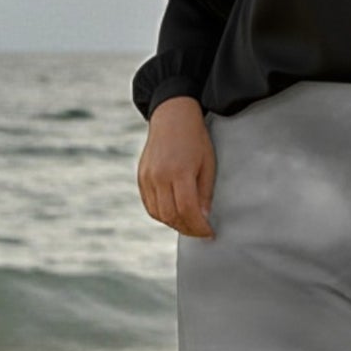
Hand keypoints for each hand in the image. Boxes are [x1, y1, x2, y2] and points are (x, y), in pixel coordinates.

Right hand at [137, 96, 216, 237]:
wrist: (172, 117)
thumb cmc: (195, 139)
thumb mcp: (208, 164)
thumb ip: (204, 192)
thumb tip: (202, 218)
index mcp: (179, 171)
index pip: (187, 210)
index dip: (199, 227)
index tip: (209, 233)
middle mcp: (160, 176)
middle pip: (171, 215)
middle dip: (188, 228)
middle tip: (200, 232)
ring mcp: (148, 177)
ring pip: (158, 214)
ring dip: (174, 224)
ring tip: (188, 224)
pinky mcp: (141, 177)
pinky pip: (149, 205)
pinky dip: (162, 215)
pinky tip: (174, 214)